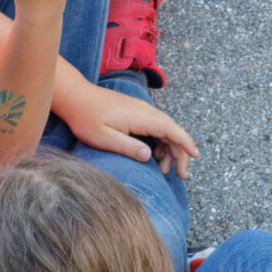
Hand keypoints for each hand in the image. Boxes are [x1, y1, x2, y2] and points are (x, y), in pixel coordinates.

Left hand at [53, 85, 200, 175]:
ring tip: (166, 170)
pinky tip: (156, 155)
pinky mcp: (135, 112)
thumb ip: (128, 147)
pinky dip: (161, 141)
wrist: (76, 97)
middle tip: (181, 175)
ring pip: (165, 128)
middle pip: (172, 130)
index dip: (185, 143)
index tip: (195, 155)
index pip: (171, 129)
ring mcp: (140, 110)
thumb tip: (150, 156)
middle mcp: (145, 111)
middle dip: (180, 152)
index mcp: (140, 117)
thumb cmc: (86, 118)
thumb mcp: (104, 138)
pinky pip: (156, 126)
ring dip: (170, 148)